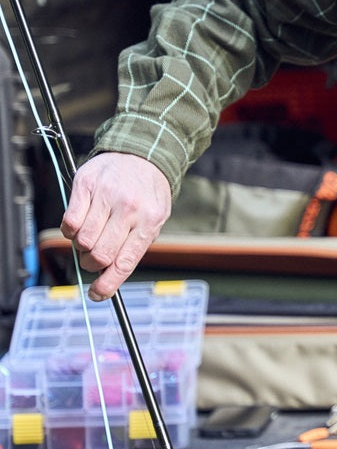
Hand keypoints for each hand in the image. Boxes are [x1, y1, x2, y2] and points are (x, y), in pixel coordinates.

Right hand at [61, 152, 171, 300]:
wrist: (143, 154)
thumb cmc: (148, 192)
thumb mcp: (155, 218)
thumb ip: (135, 246)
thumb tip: (109, 277)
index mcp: (149, 220)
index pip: (125, 262)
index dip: (108, 285)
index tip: (97, 295)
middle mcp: (129, 208)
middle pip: (99, 255)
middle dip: (93, 264)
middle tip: (95, 258)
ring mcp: (107, 195)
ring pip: (82, 240)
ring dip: (82, 246)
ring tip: (92, 235)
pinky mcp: (86, 185)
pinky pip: (69, 222)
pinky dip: (71, 230)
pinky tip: (82, 222)